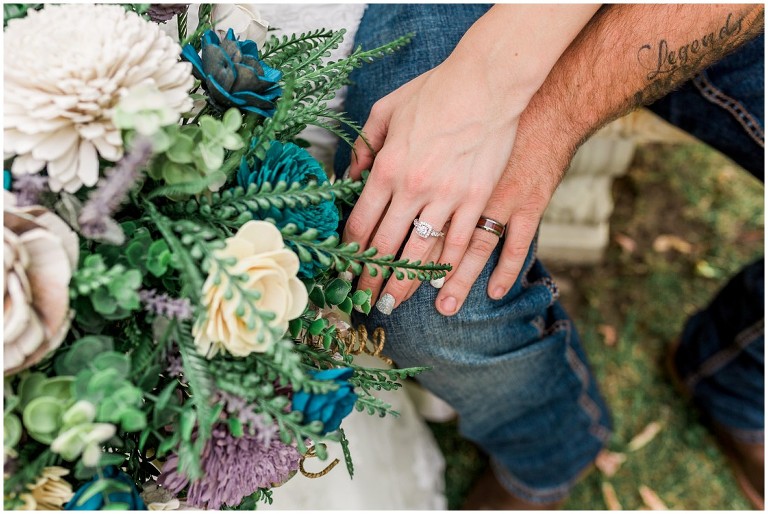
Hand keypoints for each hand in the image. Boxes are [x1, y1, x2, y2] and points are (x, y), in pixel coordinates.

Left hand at [341, 5, 600, 314]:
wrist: (488, 81)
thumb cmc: (436, 91)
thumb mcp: (388, 110)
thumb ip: (366, 145)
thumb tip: (350, 174)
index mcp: (387, 167)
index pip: (362, 222)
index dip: (351, 252)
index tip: (344, 272)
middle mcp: (414, 188)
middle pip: (386, 245)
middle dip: (371, 278)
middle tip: (362, 302)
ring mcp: (449, 196)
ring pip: (421, 252)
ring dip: (404, 283)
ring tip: (392, 305)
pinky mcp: (479, 198)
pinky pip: (461, 242)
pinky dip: (448, 268)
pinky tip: (437, 286)